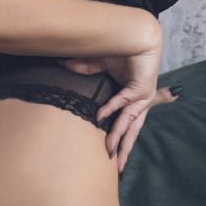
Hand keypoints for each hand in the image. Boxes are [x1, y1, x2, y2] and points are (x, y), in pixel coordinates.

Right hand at [56, 38, 177, 172]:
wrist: (138, 35)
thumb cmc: (122, 49)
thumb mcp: (98, 64)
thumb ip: (83, 69)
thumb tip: (63, 65)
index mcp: (134, 100)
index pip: (129, 126)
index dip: (124, 142)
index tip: (119, 162)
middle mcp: (140, 102)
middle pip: (132, 132)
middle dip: (125, 151)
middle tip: (119, 169)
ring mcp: (143, 97)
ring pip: (129, 122)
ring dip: (119, 137)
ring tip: (109, 151)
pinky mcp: (142, 88)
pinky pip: (124, 101)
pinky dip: (112, 108)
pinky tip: (101, 117)